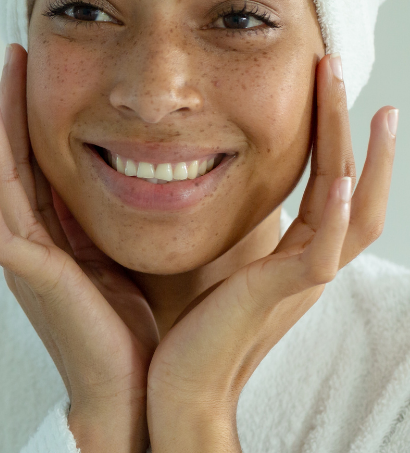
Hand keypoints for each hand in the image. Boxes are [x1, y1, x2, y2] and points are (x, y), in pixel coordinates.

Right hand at [0, 45, 158, 452]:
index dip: (19, 120)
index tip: (20, 74)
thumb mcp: (115, 260)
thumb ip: (97, 223)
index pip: (24, 166)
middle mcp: (24, 247)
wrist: (129, 394)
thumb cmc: (125, 336)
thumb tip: (117, 176)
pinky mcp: (34, 281)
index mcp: (43, 241)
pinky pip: (1, 227)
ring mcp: (23, 264)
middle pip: (0, 165)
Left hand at [146, 54, 398, 451]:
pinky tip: (345, 176)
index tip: (328, 84)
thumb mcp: (222, 265)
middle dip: (352, 125)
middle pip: (354, 182)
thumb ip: (237, 231)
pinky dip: (341, 211)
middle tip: (343, 68)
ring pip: (355, 207)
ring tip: (368, 106)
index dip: (334, 132)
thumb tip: (215, 182)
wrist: (178, 385)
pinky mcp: (281, 296)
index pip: (330, 180)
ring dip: (363, 154)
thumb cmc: (193, 328)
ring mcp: (302, 280)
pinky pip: (325, 250)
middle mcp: (309, 262)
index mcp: (295, 252)